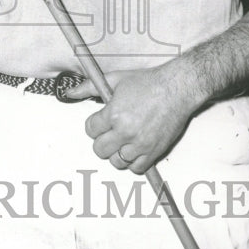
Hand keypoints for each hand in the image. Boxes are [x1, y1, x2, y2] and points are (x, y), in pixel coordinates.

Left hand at [64, 65, 196, 173]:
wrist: (177, 88)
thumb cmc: (148, 82)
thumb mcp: (115, 79)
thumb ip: (89, 87)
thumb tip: (70, 93)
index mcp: (114, 114)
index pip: (90, 130)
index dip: (94, 125)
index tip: (101, 121)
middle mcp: (126, 132)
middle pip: (100, 149)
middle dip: (102, 140)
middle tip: (111, 131)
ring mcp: (141, 144)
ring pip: (117, 161)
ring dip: (116, 152)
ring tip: (123, 140)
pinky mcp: (155, 151)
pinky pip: (137, 168)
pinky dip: (133, 162)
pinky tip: (134, 149)